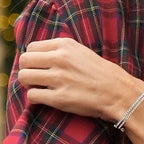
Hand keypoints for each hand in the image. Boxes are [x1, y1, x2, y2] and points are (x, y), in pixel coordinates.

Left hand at [17, 34, 136, 121]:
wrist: (118, 93)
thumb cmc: (101, 74)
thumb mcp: (81, 52)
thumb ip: (61, 51)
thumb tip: (38, 56)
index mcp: (64, 45)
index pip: (31, 47)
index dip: (33, 59)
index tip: (40, 67)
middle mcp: (59, 59)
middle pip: (24, 61)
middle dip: (27, 70)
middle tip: (36, 79)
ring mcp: (59, 78)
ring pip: (24, 77)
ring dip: (29, 85)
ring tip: (40, 88)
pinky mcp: (59, 98)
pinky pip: (32, 96)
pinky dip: (34, 99)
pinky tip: (44, 99)